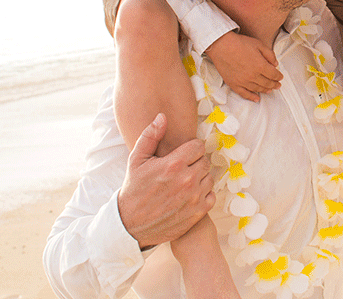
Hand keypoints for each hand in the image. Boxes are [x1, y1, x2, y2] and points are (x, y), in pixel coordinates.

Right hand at [118, 113, 215, 248]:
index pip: (198, 146)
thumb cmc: (133, 189)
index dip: (190, 149)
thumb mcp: (136, 160)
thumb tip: (163, 116)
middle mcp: (187, 180)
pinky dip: (203, 194)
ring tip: (183, 182)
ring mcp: (194, 197)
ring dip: (200, 178)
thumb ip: (150, 135)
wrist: (130, 225)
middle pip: (205, 161)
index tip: (181, 156)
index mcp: (173, 164)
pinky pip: (211, 195)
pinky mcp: (198, 212)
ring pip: (209, 177)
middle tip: (181, 170)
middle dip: (195, 163)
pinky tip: (189, 195)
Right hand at [205, 31, 281, 101]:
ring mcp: (243, 81)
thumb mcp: (259, 44)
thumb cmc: (239, 43)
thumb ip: (269, 54)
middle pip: (267, 83)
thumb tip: (275, 64)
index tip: (280, 77)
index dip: (278, 76)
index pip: (273, 75)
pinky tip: (256, 98)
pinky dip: (251, 97)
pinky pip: (244, 94)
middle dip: (274, 84)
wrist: (221, 46)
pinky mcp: (234, 84)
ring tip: (270, 90)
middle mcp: (253, 76)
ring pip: (258, 89)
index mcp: (260, 65)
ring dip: (265, 90)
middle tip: (277, 85)